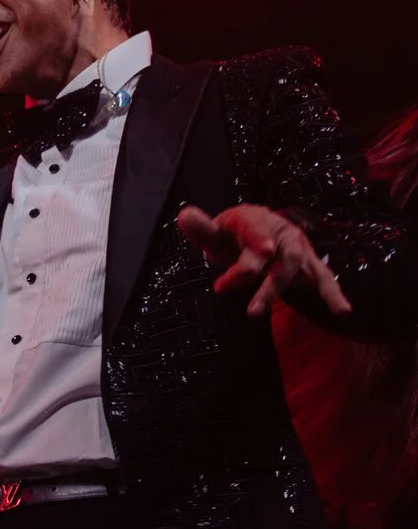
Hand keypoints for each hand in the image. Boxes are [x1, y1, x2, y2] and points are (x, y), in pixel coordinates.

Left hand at [175, 204, 352, 318]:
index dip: (260, 243)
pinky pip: (324, 278)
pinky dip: (335, 294)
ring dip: (281, 290)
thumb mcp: (216, 230)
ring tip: (261, 313)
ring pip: (297, 268)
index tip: (261, 255)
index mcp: (256, 220)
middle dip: (267, 283)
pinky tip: (343, 311)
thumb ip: (202, 228)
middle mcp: (283, 233)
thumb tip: (184, 216)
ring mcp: (298, 248)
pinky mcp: (310, 265)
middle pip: (280, 258)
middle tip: (251, 310)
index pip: (256, 233)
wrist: (258, 230)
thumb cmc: (234, 234)